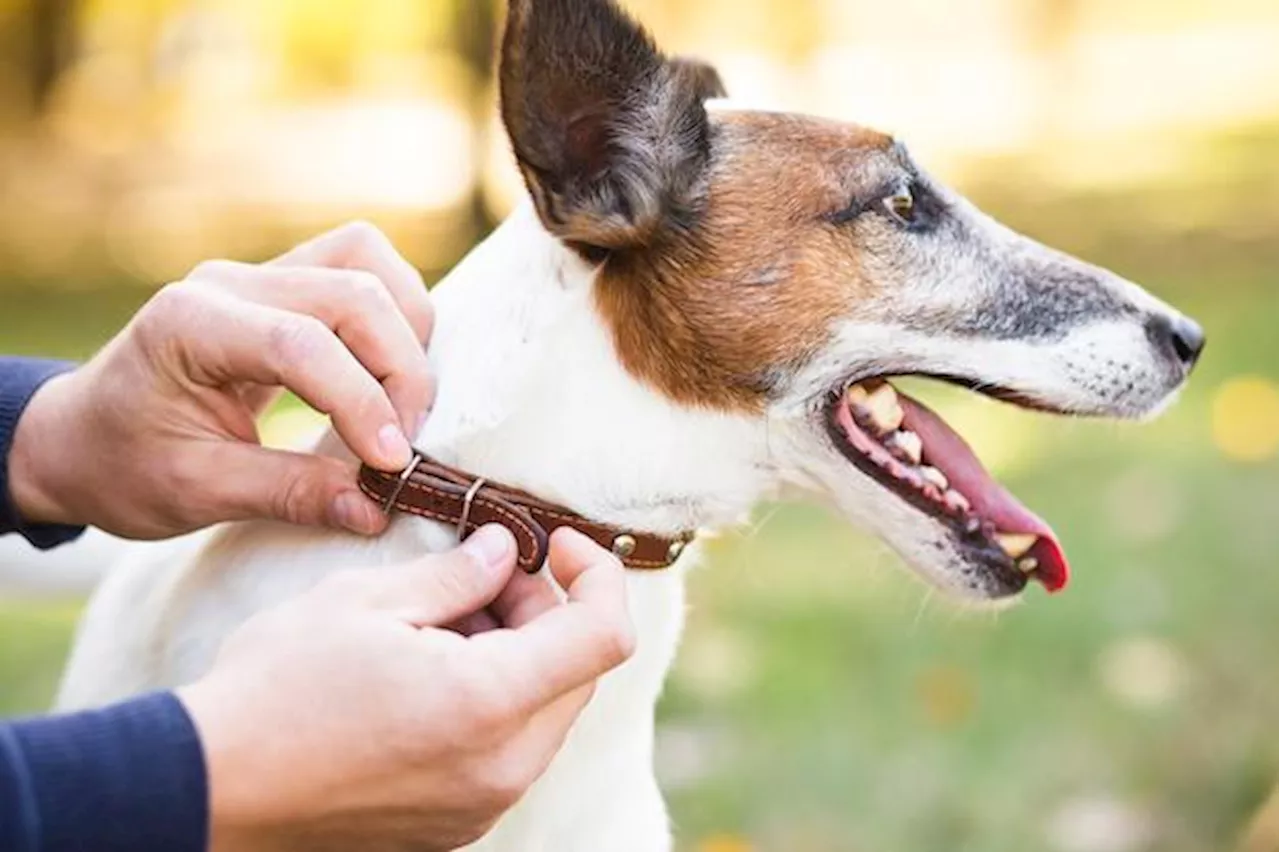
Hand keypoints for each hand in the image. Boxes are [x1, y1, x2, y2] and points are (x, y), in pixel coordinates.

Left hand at [8, 222, 433, 538]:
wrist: (81, 437)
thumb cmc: (122, 465)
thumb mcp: (194, 493)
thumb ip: (288, 494)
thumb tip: (375, 508)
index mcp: (189, 322)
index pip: (302, 343)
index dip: (361, 402)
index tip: (390, 464)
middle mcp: (229, 281)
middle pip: (354, 292)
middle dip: (399, 371)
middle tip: (401, 447)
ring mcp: (260, 273)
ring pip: (368, 264)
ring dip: (406, 332)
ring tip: (400, 407)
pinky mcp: (286, 283)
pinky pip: (362, 270)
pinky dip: (394, 317)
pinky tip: (387, 376)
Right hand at [178, 526, 635, 851]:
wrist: (209, 789)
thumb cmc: (277, 687)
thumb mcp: (365, 601)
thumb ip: (455, 574)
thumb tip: (502, 550)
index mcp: (490, 704)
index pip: (605, 634)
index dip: (598, 574)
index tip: (557, 541)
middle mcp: (503, 768)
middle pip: (577, 671)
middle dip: (545, 608)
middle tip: (481, 573)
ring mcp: (481, 805)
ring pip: (543, 709)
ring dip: (517, 652)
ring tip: (440, 621)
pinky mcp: (456, 824)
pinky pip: (508, 749)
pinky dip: (493, 698)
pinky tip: (428, 672)